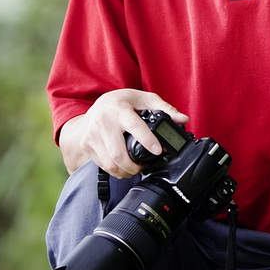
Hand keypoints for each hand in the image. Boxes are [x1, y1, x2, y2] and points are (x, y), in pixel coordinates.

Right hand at [58, 89, 188, 177]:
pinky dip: (115, 171)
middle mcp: (103, 122)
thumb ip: (164, 108)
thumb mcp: (144, 98)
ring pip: (110, 163)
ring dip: (125, 171)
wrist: (96, 106)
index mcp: (119, 109)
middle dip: (135, 166)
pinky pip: (102, 165)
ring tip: (135, 169)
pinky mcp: (87, 145)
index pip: (134, 126)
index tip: (158, 151)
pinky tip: (123, 168)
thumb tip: (183, 120)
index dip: (147, 140)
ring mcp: (92, 135)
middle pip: (118, 153)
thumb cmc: (123, 102)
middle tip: (145, 166)